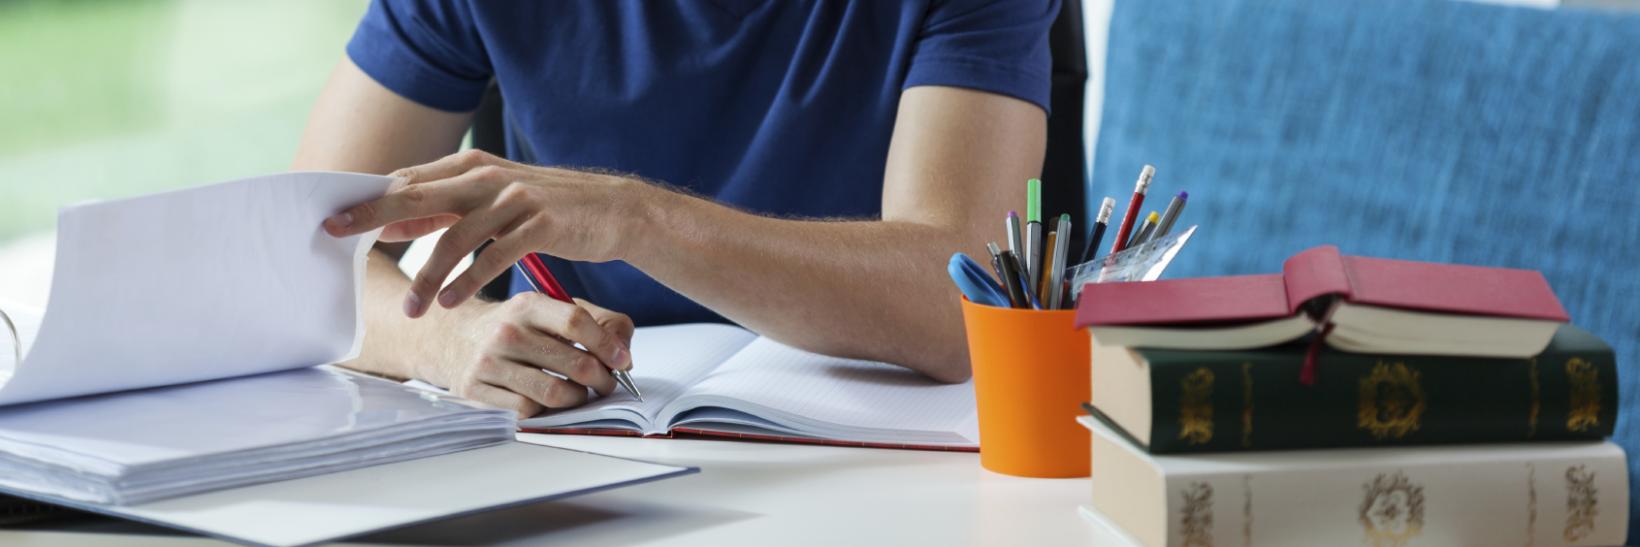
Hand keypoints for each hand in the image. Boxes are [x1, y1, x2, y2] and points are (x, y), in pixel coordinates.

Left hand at [322, 149, 660, 317]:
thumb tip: (392, 220)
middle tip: (338, 236)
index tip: (332, 218)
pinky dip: (469, 281)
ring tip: (412, 309)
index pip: (407, 181)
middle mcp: (487, 176)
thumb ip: (445, 207)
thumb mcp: (493, 199)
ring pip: (455, 237)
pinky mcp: (540, 224)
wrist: (613, 209)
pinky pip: (494, 256)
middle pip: (417, 196)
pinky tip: (452, 302)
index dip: (369, 200)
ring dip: (428, 276)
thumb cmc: (548, 209)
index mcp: (471, 167)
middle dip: (373, 217)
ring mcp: (514, 198)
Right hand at [424, 293, 635, 417]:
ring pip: (554, 393)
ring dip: (578, 399)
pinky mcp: (477, 391)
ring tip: (581, 394)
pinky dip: (547, 411)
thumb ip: (600, 322)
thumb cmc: (519, 328)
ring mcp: (489, 363)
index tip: (623, 360)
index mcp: (528, 305)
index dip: (607, 345)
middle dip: (602, 379)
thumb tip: (624, 355)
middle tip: (607, 383)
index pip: (576, 322)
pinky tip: (548, 401)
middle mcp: (506, 332)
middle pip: (574, 363)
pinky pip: (528, 411)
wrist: (457, 340)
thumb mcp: (553, 311)